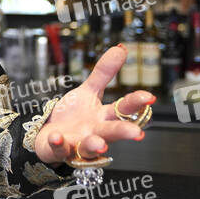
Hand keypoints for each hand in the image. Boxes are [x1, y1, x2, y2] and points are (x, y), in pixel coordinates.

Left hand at [34, 44, 153, 164]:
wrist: (50, 136)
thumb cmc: (75, 115)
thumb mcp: (88, 91)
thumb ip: (104, 73)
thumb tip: (121, 49)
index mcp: (104, 116)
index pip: (123, 110)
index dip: (135, 104)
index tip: (148, 98)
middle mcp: (95, 132)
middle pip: (111, 131)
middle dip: (123, 131)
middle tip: (137, 133)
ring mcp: (78, 142)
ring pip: (89, 146)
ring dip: (94, 144)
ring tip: (100, 144)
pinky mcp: (59, 149)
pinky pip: (59, 148)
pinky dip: (58, 144)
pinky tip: (57, 137)